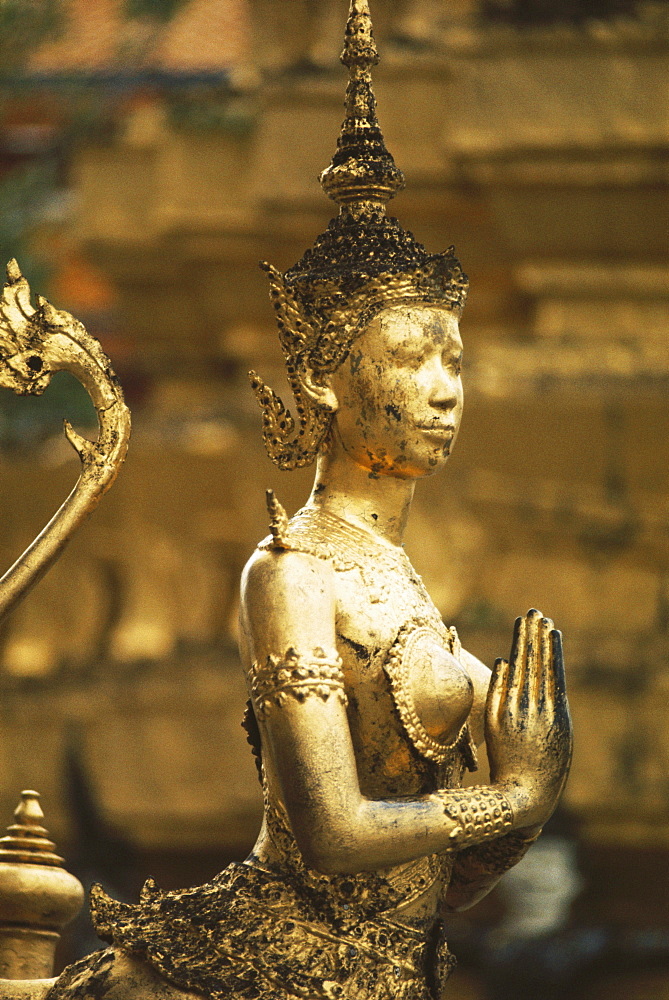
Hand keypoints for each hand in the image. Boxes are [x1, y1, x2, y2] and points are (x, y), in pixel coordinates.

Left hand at [485, 609, 572, 830]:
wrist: (524, 797)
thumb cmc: (546, 768)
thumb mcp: (560, 736)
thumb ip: (552, 706)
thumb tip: (548, 679)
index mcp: (557, 713)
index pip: (552, 670)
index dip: (551, 647)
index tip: (550, 626)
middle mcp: (536, 710)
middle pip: (535, 664)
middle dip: (535, 636)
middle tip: (535, 612)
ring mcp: (515, 714)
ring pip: (518, 671)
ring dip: (521, 645)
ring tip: (522, 623)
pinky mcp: (496, 722)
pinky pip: (498, 691)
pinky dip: (502, 674)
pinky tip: (506, 658)